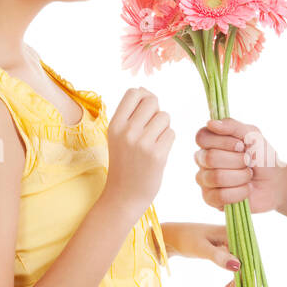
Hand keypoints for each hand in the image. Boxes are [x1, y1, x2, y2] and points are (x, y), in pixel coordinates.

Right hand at [103, 88, 174, 220]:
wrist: (124, 196)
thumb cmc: (125, 163)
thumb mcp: (118, 136)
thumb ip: (130, 114)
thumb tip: (144, 90)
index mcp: (114, 124)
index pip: (134, 93)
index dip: (144, 97)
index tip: (145, 111)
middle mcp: (127, 131)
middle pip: (152, 101)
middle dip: (157, 111)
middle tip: (152, 129)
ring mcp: (142, 143)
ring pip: (165, 117)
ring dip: (164, 127)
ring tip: (154, 142)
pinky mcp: (157, 155)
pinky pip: (171, 133)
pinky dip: (168, 141)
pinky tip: (159, 152)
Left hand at [167, 222, 240, 286]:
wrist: (171, 236)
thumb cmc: (184, 238)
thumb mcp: (200, 248)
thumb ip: (219, 257)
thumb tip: (238, 267)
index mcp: (234, 235)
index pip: (245, 263)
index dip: (240, 283)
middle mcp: (237, 241)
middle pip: (244, 270)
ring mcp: (232, 248)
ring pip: (240, 273)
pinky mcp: (227, 254)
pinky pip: (234, 272)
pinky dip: (230, 284)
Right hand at [193, 117, 285, 214]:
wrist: (275, 182)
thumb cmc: (262, 157)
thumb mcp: (252, 135)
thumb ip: (232, 126)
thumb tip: (211, 123)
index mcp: (210, 142)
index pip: (202, 138)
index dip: (223, 142)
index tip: (242, 145)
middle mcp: (203, 160)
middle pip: (210, 158)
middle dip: (237, 161)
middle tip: (249, 162)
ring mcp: (205, 180)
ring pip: (216, 177)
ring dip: (240, 177)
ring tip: (248, 176)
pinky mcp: (210, 199)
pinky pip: (219, 196)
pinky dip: (239, 193)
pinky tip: (245, 190)